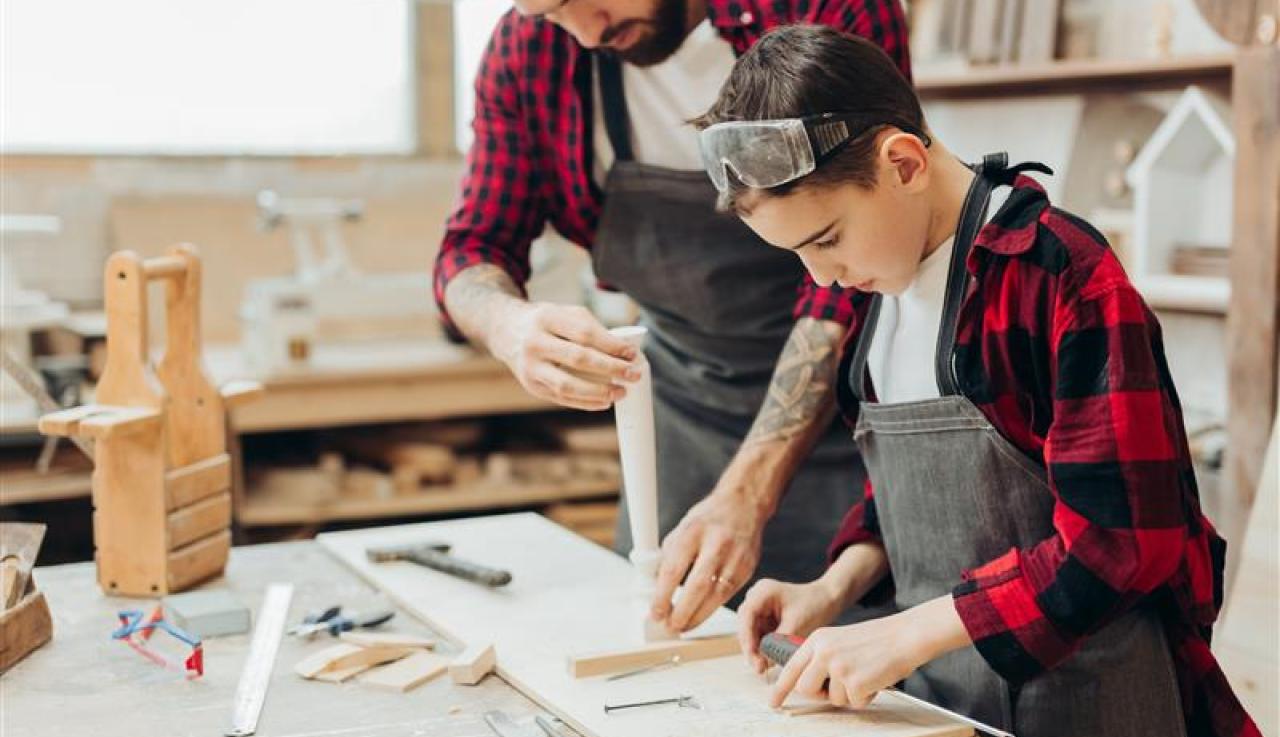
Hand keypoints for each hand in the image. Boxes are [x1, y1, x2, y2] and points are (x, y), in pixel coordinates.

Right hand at [491, 302, 639, 410]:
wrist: (506, 331)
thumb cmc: (544, 322)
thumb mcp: (564, 313)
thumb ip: (592, 329)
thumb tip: (624, 352)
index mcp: (546, 318)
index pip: (584, 333)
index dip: (611, 345)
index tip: (632, 353)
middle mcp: (534, 343)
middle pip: (578, 358)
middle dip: (610, 369)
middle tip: (633, 374)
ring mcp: (530, 367)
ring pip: (567, 385)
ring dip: (599, 392)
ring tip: (621, 392)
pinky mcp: (531, 386)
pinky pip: (562, 399)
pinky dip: (586, 403)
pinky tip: (604, 401)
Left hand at [650, 490, 767, 632]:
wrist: (744, 505)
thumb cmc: (709, 519)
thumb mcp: (682, 528)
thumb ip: (670, 556)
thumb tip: (656, 586)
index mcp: (693, 532)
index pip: (673, 569)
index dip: (662, 595)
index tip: (655, 612)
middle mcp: (716, 544)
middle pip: (697, 586)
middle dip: (682, 612)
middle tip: (669, 626)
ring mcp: (735, 558)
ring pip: (716, 596)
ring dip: (697, 617)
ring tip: (683, 626)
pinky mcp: (748, 569)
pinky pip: (728, 595)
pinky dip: (712, 608)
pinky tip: (701, 615)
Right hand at [738, 578, 842, 674]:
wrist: (827, 599)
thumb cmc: (815, 605)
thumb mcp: (797, 624)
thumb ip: (779, 642)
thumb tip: (764, 662)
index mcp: (763, 592)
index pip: (747, 615)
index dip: (747, 638)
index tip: (752, 657)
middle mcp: (757, 597)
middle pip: (745, 625)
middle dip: (751, 648)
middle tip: (759, 668)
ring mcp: (760, 607)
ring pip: (751, 633)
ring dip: (757, 650)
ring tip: (764, 667)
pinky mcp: (764, 617)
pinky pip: (759, 635)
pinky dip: (763, 647)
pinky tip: (768, 660)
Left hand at [769, 595, 970, 709]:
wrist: (904, 635)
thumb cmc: (876, 640)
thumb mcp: (840, 640)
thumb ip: (822, 658)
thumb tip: (809, 685)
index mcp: (818, 640)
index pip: (791, 667)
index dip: (780, 688)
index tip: (773, 702)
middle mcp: (823, 652)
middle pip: (806, 688)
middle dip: (820, 695)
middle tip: (839, 688)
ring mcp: (838, 667)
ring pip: (832, 699)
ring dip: (849, 695)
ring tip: (865, 675)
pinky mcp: (854, 682)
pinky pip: (854, 703)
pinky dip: (866, 697)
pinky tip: (874, 679)